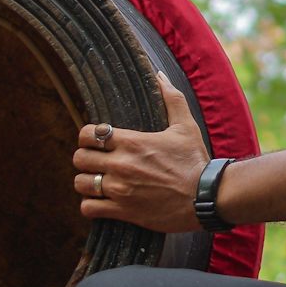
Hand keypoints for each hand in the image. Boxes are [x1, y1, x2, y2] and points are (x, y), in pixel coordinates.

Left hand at [71, 74, 211, 233]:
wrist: (206, 197)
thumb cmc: (195, 160)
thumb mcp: (186, 126)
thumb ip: (171, 99)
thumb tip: (159, 75)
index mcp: (133, 142)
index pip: (88, 134)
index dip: (88, 136)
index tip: (97, 141)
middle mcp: (121, 165)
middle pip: (79, 158)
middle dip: (86, 158)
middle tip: (97, 161)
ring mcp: (120, 190)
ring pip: (81, 183)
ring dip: (87, 181)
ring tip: (98, 181)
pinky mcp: (123, 211)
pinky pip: (88, 208)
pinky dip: (91, 205)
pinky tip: (102, 201)